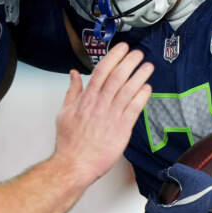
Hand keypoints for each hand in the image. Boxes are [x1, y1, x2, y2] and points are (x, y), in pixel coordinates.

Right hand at [53, 43, 152, 187]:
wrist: (75, 164)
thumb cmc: (70, 142)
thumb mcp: (64, 112)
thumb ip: (72, 91)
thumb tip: (74, 75)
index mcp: (86, 99)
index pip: (102, 71)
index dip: (114, 57)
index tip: (122, 48)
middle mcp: (100, 104)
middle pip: (117, 76)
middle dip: (129, 62)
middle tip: (138, 53)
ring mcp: (111, 116)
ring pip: (128, 90)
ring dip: (139, 76)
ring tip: (148, 66)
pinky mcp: (122, 129)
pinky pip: (134, 108)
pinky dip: (142, 96)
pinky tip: (147, 88)